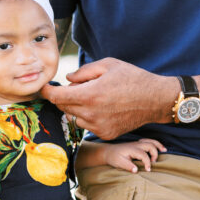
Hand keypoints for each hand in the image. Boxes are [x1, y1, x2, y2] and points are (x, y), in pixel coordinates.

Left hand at [42, 58, 174, 138]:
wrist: (155, 99)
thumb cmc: (132, 78)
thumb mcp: (108, 65)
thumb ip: (84, 72)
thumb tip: (68, 79)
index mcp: (90, 95)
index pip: (56, 97)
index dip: (47, 91)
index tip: (44, 88)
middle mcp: (91, 114)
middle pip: (63, 107)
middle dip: (64, 97)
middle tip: (77, 87)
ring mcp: (98, 127)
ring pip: (74, 117)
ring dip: (76, 108)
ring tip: (93, 97)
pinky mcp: (105, 134)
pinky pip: (87, 125)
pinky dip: (88, 117)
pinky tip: (102, 108)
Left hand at [104, 138, 166, 172]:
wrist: (108, 152)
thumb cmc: (114, 157)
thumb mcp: (119, 163)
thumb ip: (128, 166)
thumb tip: (136, 170)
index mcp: (132, 149)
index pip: (144, 155)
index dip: (148, 163)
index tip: (148, 170)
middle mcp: (136, 145)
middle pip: (150, 145)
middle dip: (155, 153)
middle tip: (154, 163)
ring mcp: (137, 143)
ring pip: (150, 141)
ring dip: (158, 145)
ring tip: (164, 151)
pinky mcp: (137, 144)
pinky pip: (148, 141)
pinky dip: (155, 143)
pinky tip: (158, 148)